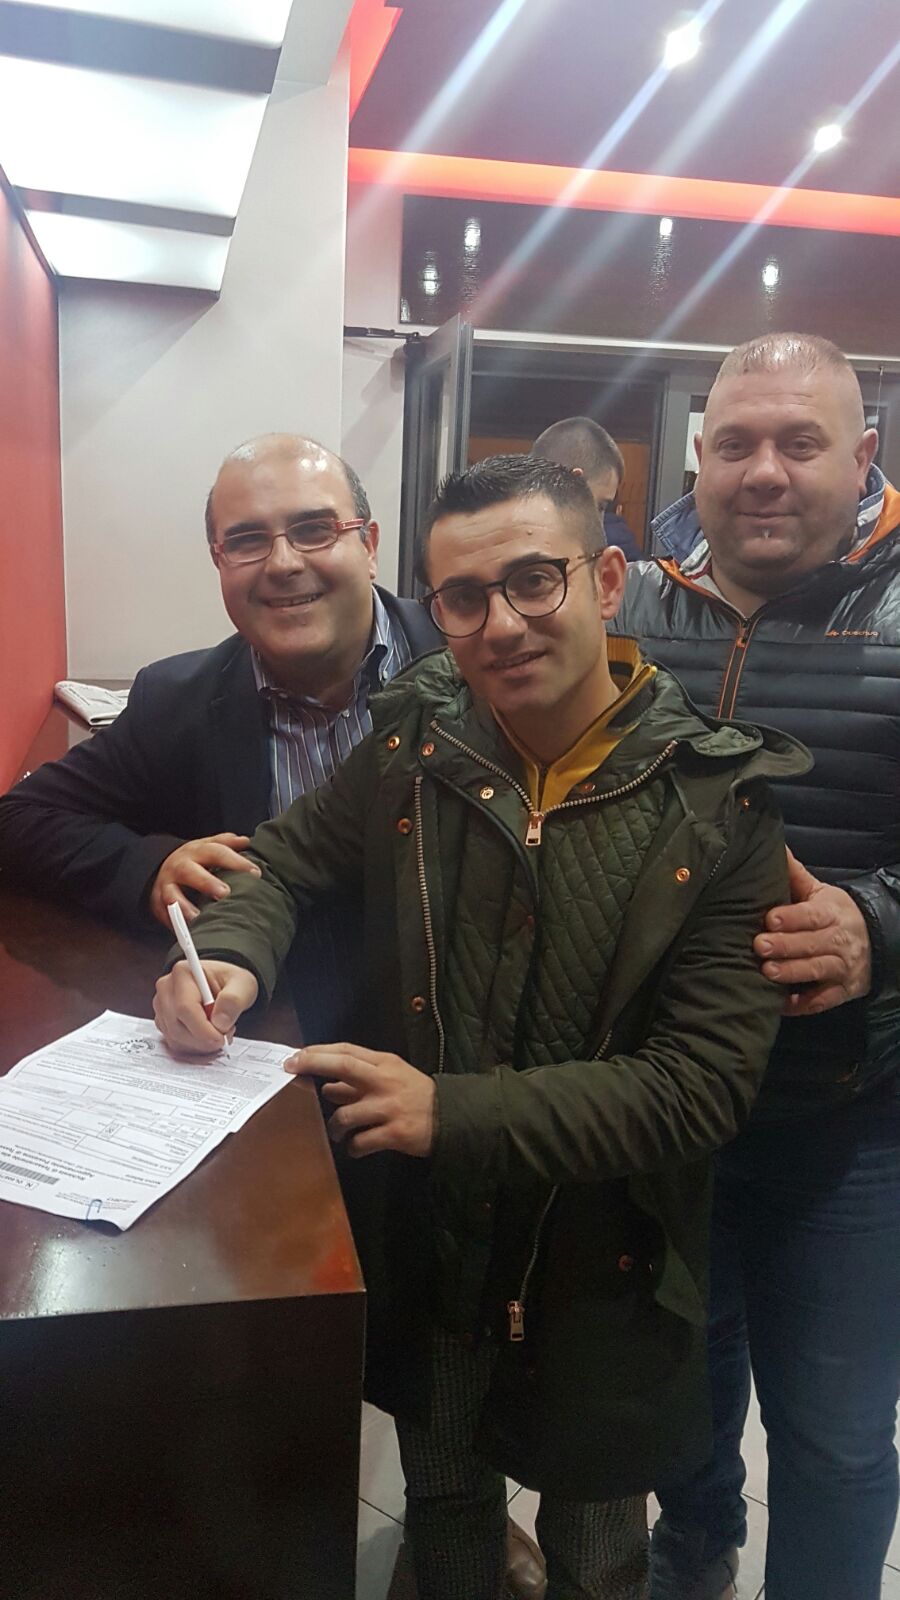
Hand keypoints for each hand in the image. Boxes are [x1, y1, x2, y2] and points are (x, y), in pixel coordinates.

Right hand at [149, 834, 261, 925]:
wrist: (164, 866)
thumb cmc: (196, 859)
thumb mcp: (209, 846)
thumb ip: (227, 842)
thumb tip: (245, 841)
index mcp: (196, 851)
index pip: (217, 852)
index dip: (236, 862)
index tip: (255, 873)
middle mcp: (179, 866)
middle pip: (190, 872)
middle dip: (206, 883)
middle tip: (225, 894)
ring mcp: (166, 884)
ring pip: (171, 895)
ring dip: (184, 907)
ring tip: (198, 918)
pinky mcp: (157, 902)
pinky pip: (163, 914)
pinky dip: (173, 923)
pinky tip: (187, 931)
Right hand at [153, 959, 258, 1054]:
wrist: (224, 984)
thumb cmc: (230, 981)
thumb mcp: (242, 984)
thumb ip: (233, 1000)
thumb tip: (220, 1022)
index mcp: (183, 973)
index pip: (185, 1008)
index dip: (202, 1029)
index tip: (220, 1038)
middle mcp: (167, 988)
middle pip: (177, 1026)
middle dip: (204, 1039)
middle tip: (224, 1035)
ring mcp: (162, 1006)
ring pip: (175, 1038)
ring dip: (200, 1044)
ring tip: (218, 1031)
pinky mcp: (164, 1021)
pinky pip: (175, 1043)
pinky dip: (194, 1046)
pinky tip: (207, 1036)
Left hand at [286, 1044, 435, 1157]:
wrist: (450, 1117)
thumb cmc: (415, 1095)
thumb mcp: (391, 1078)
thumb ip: (359, 1081)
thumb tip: (326, 1085)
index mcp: (385, 1064)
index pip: (347, 1051)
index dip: (319, 1052)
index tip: (295, 1056)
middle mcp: (385, 1082)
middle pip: (345, 1067)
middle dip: (314, 1064)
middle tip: (292, 1070)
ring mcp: (390, 1108)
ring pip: (346, 1114)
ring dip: (334, 1126)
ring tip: (338, 1132)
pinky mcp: (395, 1134)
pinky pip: (361, 1142)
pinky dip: (352, 1147)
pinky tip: (355, 1147)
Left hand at [754, 849, 870, 1015]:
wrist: (876, 942)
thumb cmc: (836, 915)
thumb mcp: (821, 893)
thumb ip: (796, 875)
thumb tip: (775, 848)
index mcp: (832, 913)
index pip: (812, 915)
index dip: (792, 917)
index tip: (770, 918)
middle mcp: (840, 940)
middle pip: (813, 944)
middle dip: (786, 946)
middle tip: (759, 946)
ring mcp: (843, 968)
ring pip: (818, 970)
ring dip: (793, 972)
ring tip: (767, 972)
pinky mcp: (843, 991)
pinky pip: (824, 1000)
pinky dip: (805, 1004)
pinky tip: (783, 1005)